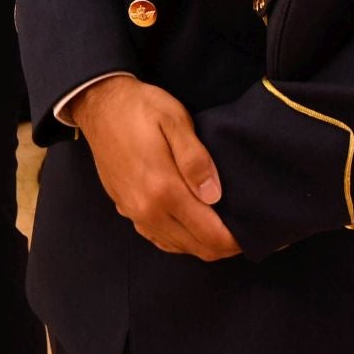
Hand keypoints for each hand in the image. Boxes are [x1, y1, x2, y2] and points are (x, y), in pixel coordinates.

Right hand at [71, 75, 240, 261]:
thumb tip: (214, 195)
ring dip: (202, 243)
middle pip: (196, 248)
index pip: (209, 234)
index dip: (236, 241)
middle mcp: (147, 210)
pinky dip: (180, 239)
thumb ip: (196, 159)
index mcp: (163, 189)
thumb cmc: (140, 108)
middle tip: (245, 232)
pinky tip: (191, 224)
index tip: (254, 233)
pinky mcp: (125, 209)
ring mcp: (133, 213)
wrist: (99, 106)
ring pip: (177, 247)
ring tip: (223, 227)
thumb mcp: (174, 120)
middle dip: (224, 246)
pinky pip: (158, 238)